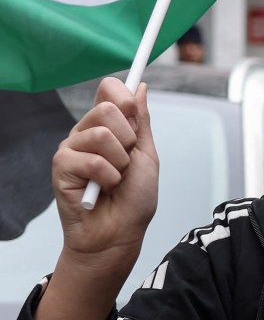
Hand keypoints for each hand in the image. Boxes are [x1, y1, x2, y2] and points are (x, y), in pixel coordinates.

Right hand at [52, 78, 156, 270]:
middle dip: (128, 139)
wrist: (119, 233)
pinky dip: (107, 177)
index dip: (122, 94)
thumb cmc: (134, 198)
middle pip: (107, 109)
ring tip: (115, 179)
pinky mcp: (60, 165)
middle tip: (127, 161)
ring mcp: (71, 147)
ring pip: (100, 134)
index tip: (132, 109)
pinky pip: (90, 160)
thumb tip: (138, 87)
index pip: (108, 90)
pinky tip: (101, 189)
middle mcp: (86, 131)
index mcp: (109, 126)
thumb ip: (141, 122)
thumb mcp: (146, 155)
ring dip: (119, 162)